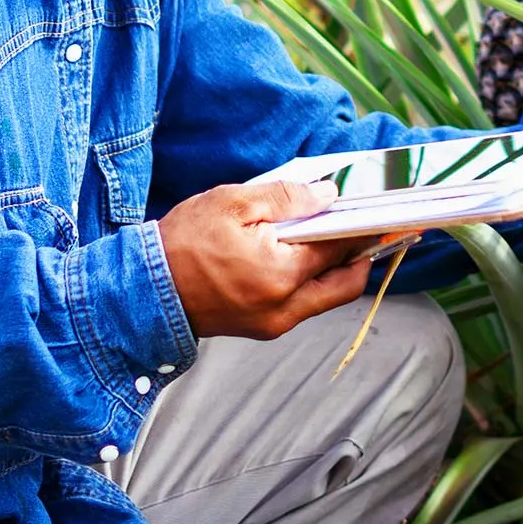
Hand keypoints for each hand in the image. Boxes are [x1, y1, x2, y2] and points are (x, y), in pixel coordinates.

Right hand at [155, 180, 379, 340]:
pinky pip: (304, 305)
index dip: (361, 224)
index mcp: (280, 275)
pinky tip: (305, 253)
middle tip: (368, 225)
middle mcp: (285, 307)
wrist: (142, 291)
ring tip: (336, 234)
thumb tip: (329, 195)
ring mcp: (275, 323)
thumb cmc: (182, 243)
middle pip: (346, 283)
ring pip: (327, 297)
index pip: (340, 247)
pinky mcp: (263, 328)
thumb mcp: (233, 203)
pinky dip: (314, 280)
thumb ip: (288, 198)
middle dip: (362, 253)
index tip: (380, 208)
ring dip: (338, 268)